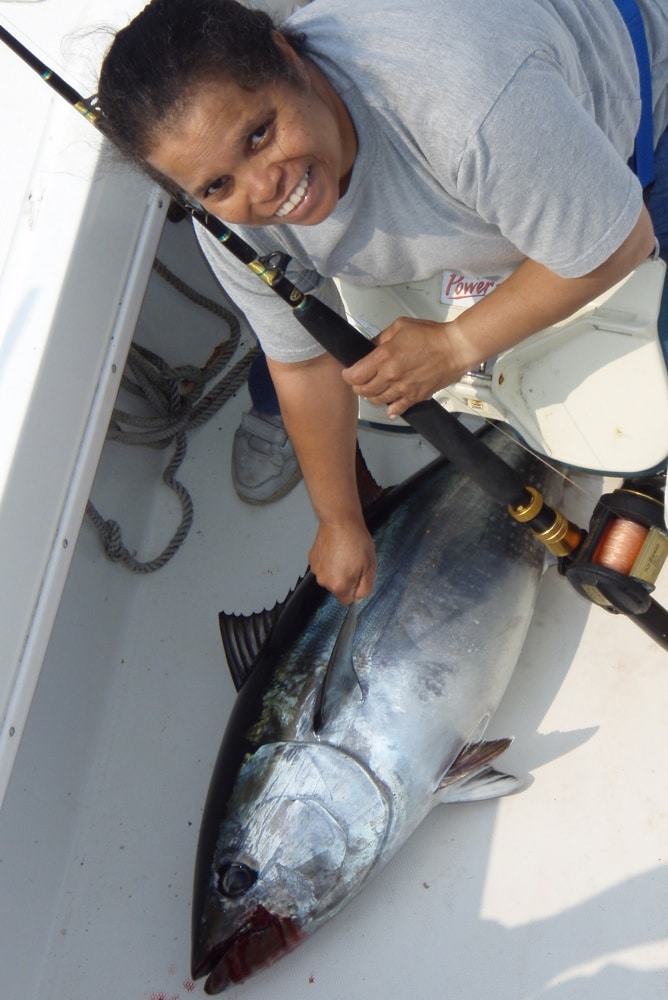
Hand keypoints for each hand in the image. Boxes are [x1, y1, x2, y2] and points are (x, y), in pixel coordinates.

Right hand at [308, 518, 375, 604]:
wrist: (340, 521)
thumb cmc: (357, 542)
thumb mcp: (370, 567)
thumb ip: (365, 588)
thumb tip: (358, 598)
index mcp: (339, 586)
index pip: (347, 601)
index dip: (355, 590)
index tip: (359, 575)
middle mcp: (324, 582)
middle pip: (337, 589)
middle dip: (346, 580)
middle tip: (353, 562)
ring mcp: (315, 570)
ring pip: (329, 577)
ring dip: (336, 570)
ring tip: (343, 553)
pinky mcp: (311, 559)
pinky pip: (323, 566)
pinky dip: (328, 561)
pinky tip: (334, 549)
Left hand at [341, 317, 465, 416]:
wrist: (455, 348)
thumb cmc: (431, 335)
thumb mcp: (400, 326)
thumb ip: (381, 338)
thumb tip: (370, 347)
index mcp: (384, 356)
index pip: (355, 374)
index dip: (348, 375)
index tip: (348, 373)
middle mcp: (391, 376)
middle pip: (364, 390)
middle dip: (358, 386)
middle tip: (360, 381)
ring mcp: (403, 389)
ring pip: (377, 401)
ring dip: (372, 396)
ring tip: (374, 390)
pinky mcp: (416, 397)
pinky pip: (397, 409)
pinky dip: (391, 409)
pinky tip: (389, 407)